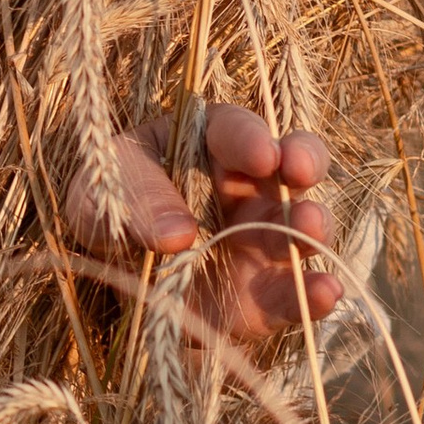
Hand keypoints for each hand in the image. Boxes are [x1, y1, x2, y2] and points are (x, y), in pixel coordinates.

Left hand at [66, 101, 343, 354]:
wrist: (116, 288)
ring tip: (307, 231)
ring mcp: (263, 239)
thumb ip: (133, 204)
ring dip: (312, 226)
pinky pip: (298, 292)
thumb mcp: (97, 200)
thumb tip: (178, 235)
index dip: (251, 138)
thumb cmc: (110, 217)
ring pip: (304, 225)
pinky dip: (315, 293)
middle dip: (304, 161)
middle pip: (293, 163)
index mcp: (205, 147)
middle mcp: (248, 187)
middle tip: (298, 171)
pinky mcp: (268, 293)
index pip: (234, 130)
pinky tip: (326, 290)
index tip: (260, 155)